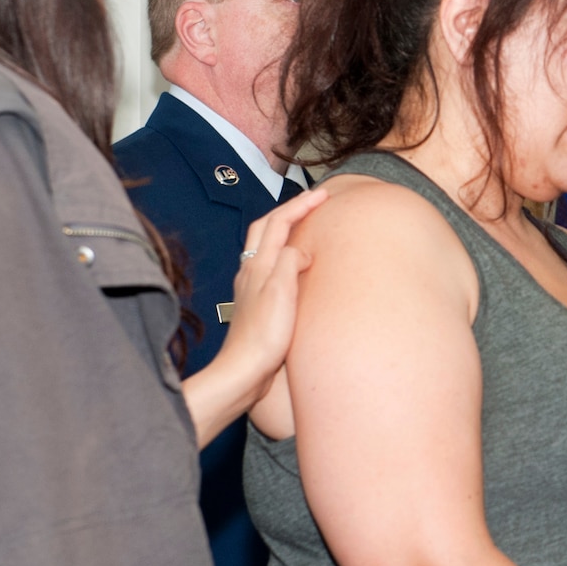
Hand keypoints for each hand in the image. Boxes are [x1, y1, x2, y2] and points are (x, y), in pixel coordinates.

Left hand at [220, 187, 329, 399]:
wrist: (244, 370)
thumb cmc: (263, 336)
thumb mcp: (282, 291)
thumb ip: (291, 261)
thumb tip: (301, 250)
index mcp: (259, 265)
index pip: (279, 222)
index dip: (301, 205)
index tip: (323, 194)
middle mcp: (251, 271)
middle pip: (265, 228)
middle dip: (289, 210)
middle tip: (312, 203)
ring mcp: (251, 287)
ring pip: (265, 246)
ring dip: (283, 230)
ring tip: (304, 227)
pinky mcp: (256, 304)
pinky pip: (268, 266)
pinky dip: (282, 254)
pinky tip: (292, 267)